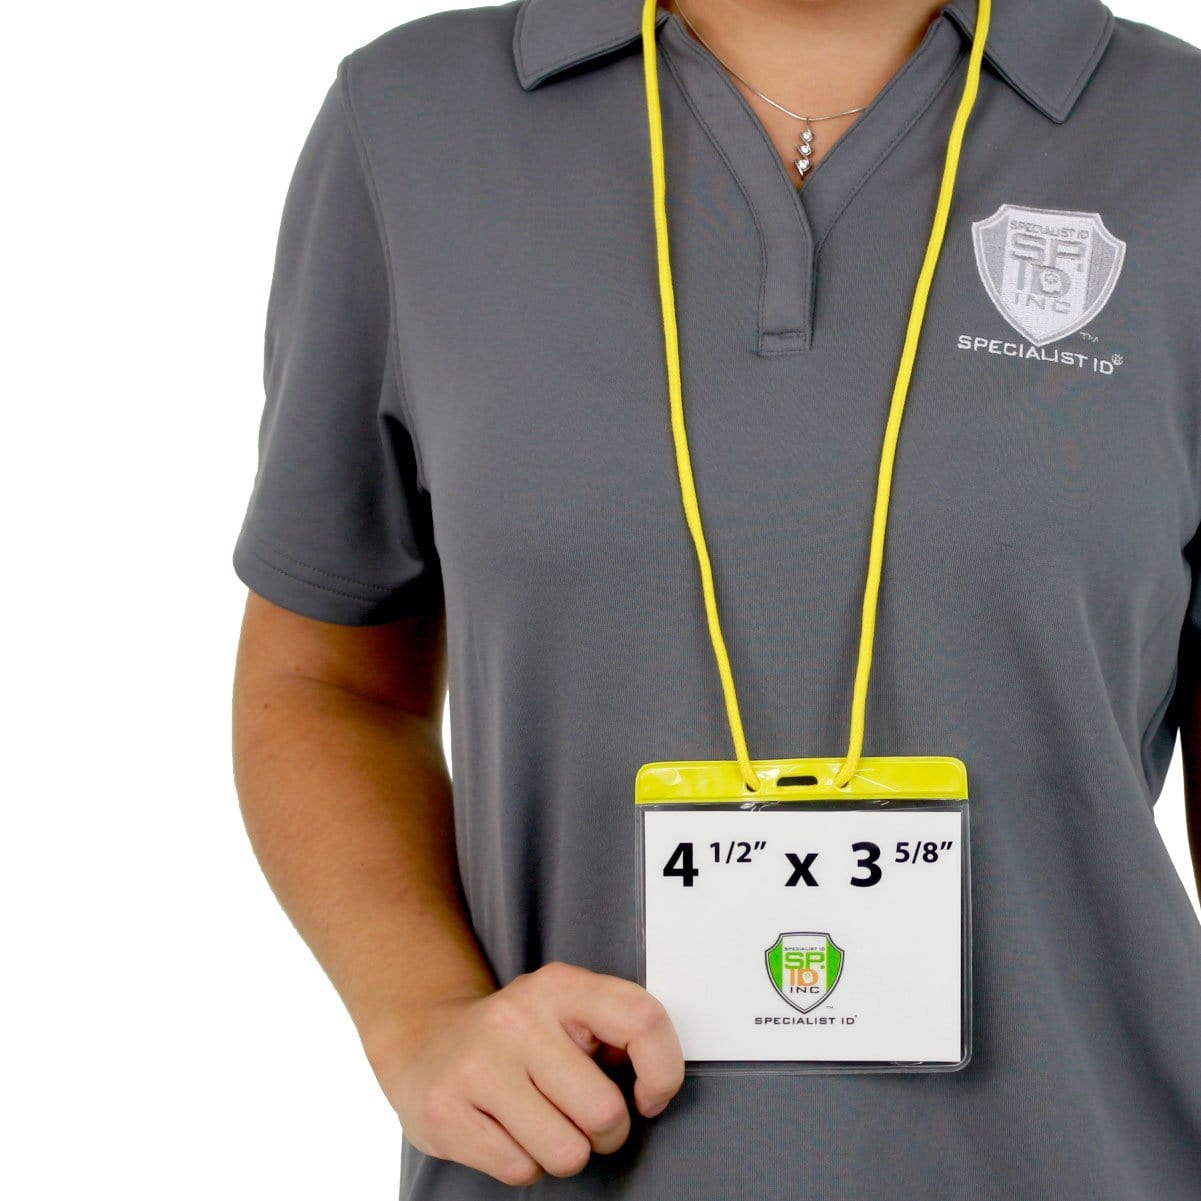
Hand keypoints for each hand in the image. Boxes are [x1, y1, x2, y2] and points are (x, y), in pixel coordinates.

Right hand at [367, 961, 685, 1186]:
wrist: (425, 1041)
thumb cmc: (515, 1037)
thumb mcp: (566, 1009)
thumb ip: (615, 1028)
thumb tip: (657, 1080)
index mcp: (559, 986)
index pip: (642, 1021)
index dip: (663, 1072)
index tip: (648, 1095)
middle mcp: (517, 1018)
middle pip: (605, 1112)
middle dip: (605, 1132)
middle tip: (580, 1114)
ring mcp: (477, 1064)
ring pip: (567, 1152)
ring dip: (564, 1151)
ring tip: (540, 1122)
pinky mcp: (446, 1111)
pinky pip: (521, 1170)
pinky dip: (524, 1163)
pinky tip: (506, 1131)